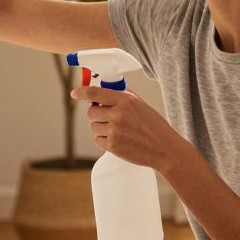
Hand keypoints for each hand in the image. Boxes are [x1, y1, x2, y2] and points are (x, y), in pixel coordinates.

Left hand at [69, 85, 191, 174]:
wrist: (164, 149)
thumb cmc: (154, 126)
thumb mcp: (141, 105)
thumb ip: (124, 96)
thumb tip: (106, 89)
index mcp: (125, 100)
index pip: (95, 93)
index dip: (82, 92)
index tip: (75, 93)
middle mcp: (118, 114)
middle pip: (91, 111)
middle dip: (96, 114)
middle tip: (108, 118)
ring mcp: (114, 131)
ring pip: (94, 127)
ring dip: (102, 129)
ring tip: (118, 131)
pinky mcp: (113, 146)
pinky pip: (98, 140)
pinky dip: (105, 141)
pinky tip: (119, 141)